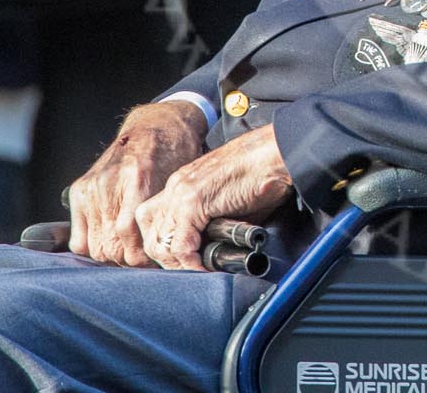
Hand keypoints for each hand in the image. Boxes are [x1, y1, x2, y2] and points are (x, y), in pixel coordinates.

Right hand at [67, 101, 206, 267]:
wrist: (156, 126)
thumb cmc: (175, 154)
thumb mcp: (178, 183)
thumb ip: (165, 217)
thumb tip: (165, 254)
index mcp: (138, 179)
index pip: (128, 234)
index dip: (141, 257)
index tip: (154, 260)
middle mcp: (110, 184)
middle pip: (110, 246)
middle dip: (128, 260)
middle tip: (144, 258)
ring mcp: (91, 188)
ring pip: (95, 247)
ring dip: (112, 256)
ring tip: (129, 250)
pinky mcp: (79, 192)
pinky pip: (78, 239)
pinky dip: (93, 247)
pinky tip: (111, 242)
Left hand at [133, 126, 292, 270]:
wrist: (275, 154)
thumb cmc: (262, 173)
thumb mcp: (230, 199)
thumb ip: (216, 221)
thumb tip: (215, 251)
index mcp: (183, 184)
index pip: (153, 223)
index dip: (165, 247)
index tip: (183, 263)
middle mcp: (176, 187)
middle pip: (150, 235)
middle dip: (167, 261)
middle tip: (190, 272)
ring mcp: (181, 193)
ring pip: (159, 243)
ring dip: (178, 265)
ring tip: (198, 273)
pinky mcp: (193, 202)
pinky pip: (181, 246)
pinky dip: (192, 265)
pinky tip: (206, 270)